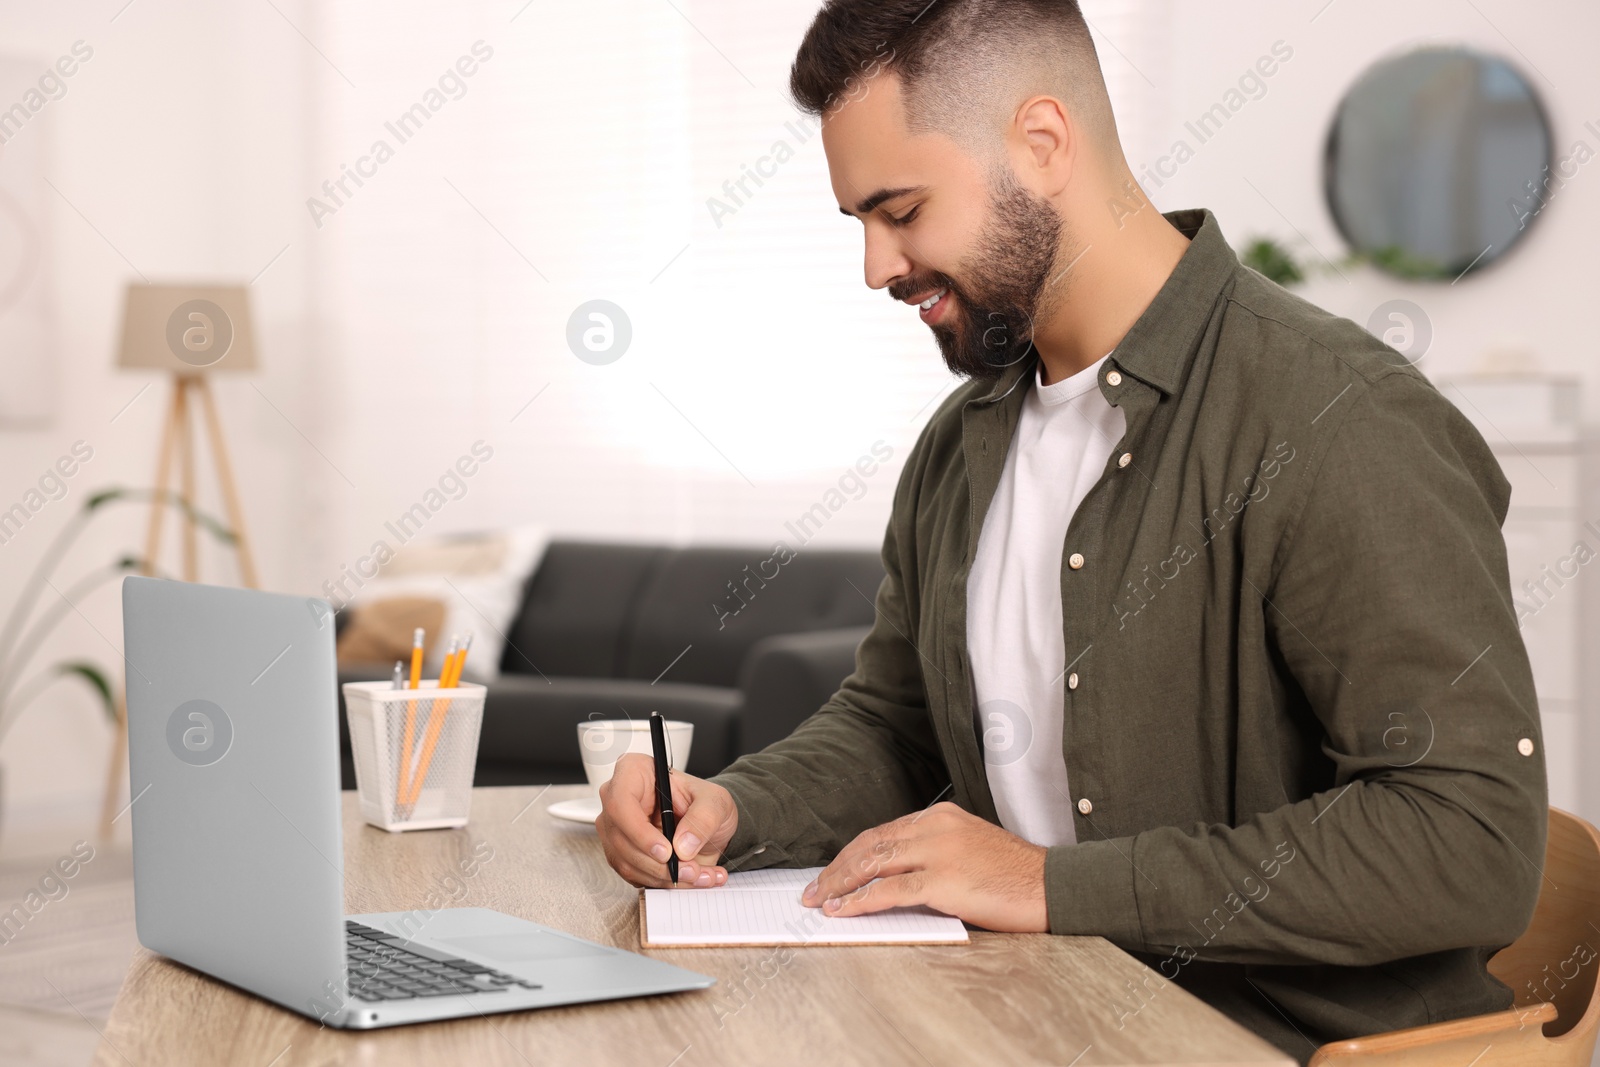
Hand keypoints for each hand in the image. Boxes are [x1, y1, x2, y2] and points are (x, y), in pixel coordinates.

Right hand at [596, 753, 738, 887]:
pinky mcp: (623, 854)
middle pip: (622, 838)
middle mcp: (619, 800)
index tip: (666, 851)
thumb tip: (683, 845)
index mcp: (634, 772)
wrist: (708, 826)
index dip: (638, 831)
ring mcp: (618, 829)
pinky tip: (691, 879)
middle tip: (690, 869)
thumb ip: (704, 818)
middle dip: (659, 864)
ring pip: (627, 862)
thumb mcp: (716, 802)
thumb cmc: (704, 802)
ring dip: (665, 877)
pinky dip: (665, 883)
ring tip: (699, 875)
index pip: (620, 801)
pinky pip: (636, 876)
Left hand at [799, 802, 1047, 931]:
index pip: (882, 832)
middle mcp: (936, 826)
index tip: (833, 872)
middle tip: (814, 888)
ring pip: (874, 863)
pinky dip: (861, 901)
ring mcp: (940, 851)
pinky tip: (843, 910)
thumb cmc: (1016, 876)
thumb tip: (894, 878)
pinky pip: (891, 891)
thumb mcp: (970, 849)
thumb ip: (934, 854)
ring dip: (841, 884)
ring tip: (820, 901)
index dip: (852, 854)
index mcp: (941, 815)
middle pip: (871, 844)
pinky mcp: (945, 880)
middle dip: (838, 868)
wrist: (1054, 886)